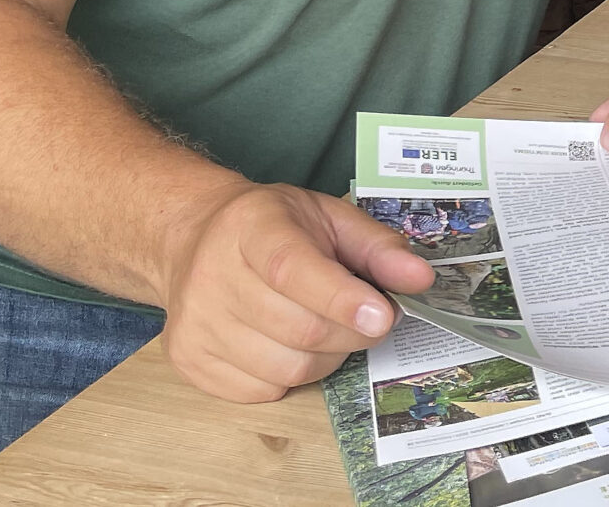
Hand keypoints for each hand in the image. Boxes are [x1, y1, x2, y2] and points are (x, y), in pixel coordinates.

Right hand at [158, 183, 433, 401]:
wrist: (195, 238)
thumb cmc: (274, 227)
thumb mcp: (329, 217)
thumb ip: (378, 247)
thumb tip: (420, 279)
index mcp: (251, 226)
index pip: (292, 270)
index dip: (341, 299)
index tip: (383, 315)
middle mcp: (212, 275)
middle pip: (299, 329)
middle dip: (352, 331)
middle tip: (370, 316)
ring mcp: (195, 322)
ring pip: (286, 369)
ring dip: (326, 357)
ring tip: (326, 327)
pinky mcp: (188, 360)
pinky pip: (261, 391)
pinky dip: (290, 377)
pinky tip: (288, 343)